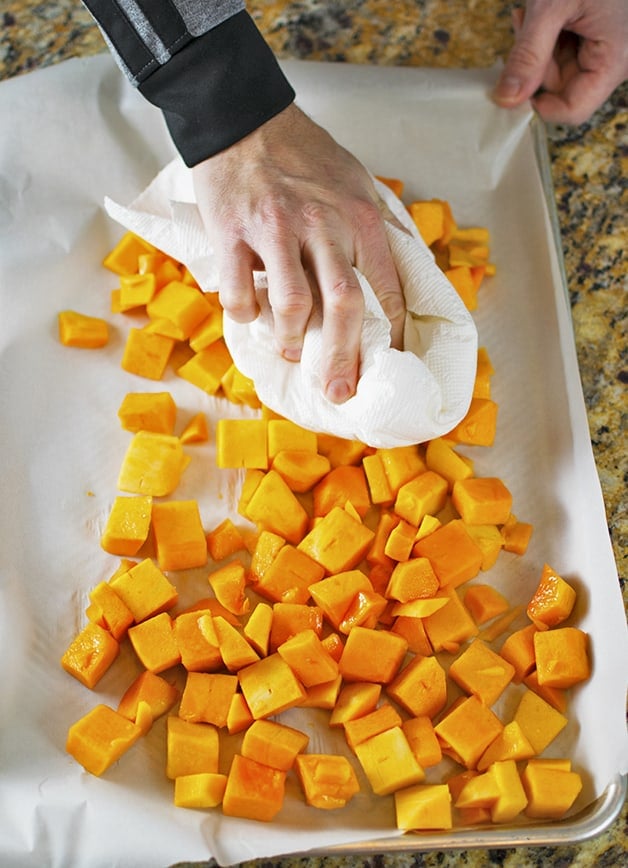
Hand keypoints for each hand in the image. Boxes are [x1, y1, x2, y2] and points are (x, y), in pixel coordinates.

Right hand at [192, 104, 404, 403]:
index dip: (389, 335)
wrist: (244, 117)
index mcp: (359, 217)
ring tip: (291, 348)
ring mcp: (275, 229)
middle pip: (344, 306)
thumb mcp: (356, 181)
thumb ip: (375, 228)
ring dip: (291, 338)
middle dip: (344, 359)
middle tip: (339, 392)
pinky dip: (244, 314)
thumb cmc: (303, 155)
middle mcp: (322, 224)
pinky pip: (238, 292)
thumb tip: (397, 278)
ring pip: (292, 305)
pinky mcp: (232, 232)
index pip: (385, 289)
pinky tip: (249, 314)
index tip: (386, 365)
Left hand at [493, 0, 627, 123]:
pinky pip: (566, 49)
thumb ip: (528, 55)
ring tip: (532, 14)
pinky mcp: (598, 35)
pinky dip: (547, 36)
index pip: (573, 110)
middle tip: (523, 29)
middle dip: (537, 65)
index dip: (540, 105)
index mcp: (616, 60)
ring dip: (538, 48)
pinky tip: (542, 13)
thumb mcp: (551, 6)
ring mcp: (607, 48)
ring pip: (560, 69)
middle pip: (563, 88)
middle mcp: (616, 60)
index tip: (513, 86)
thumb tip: (506, 99)